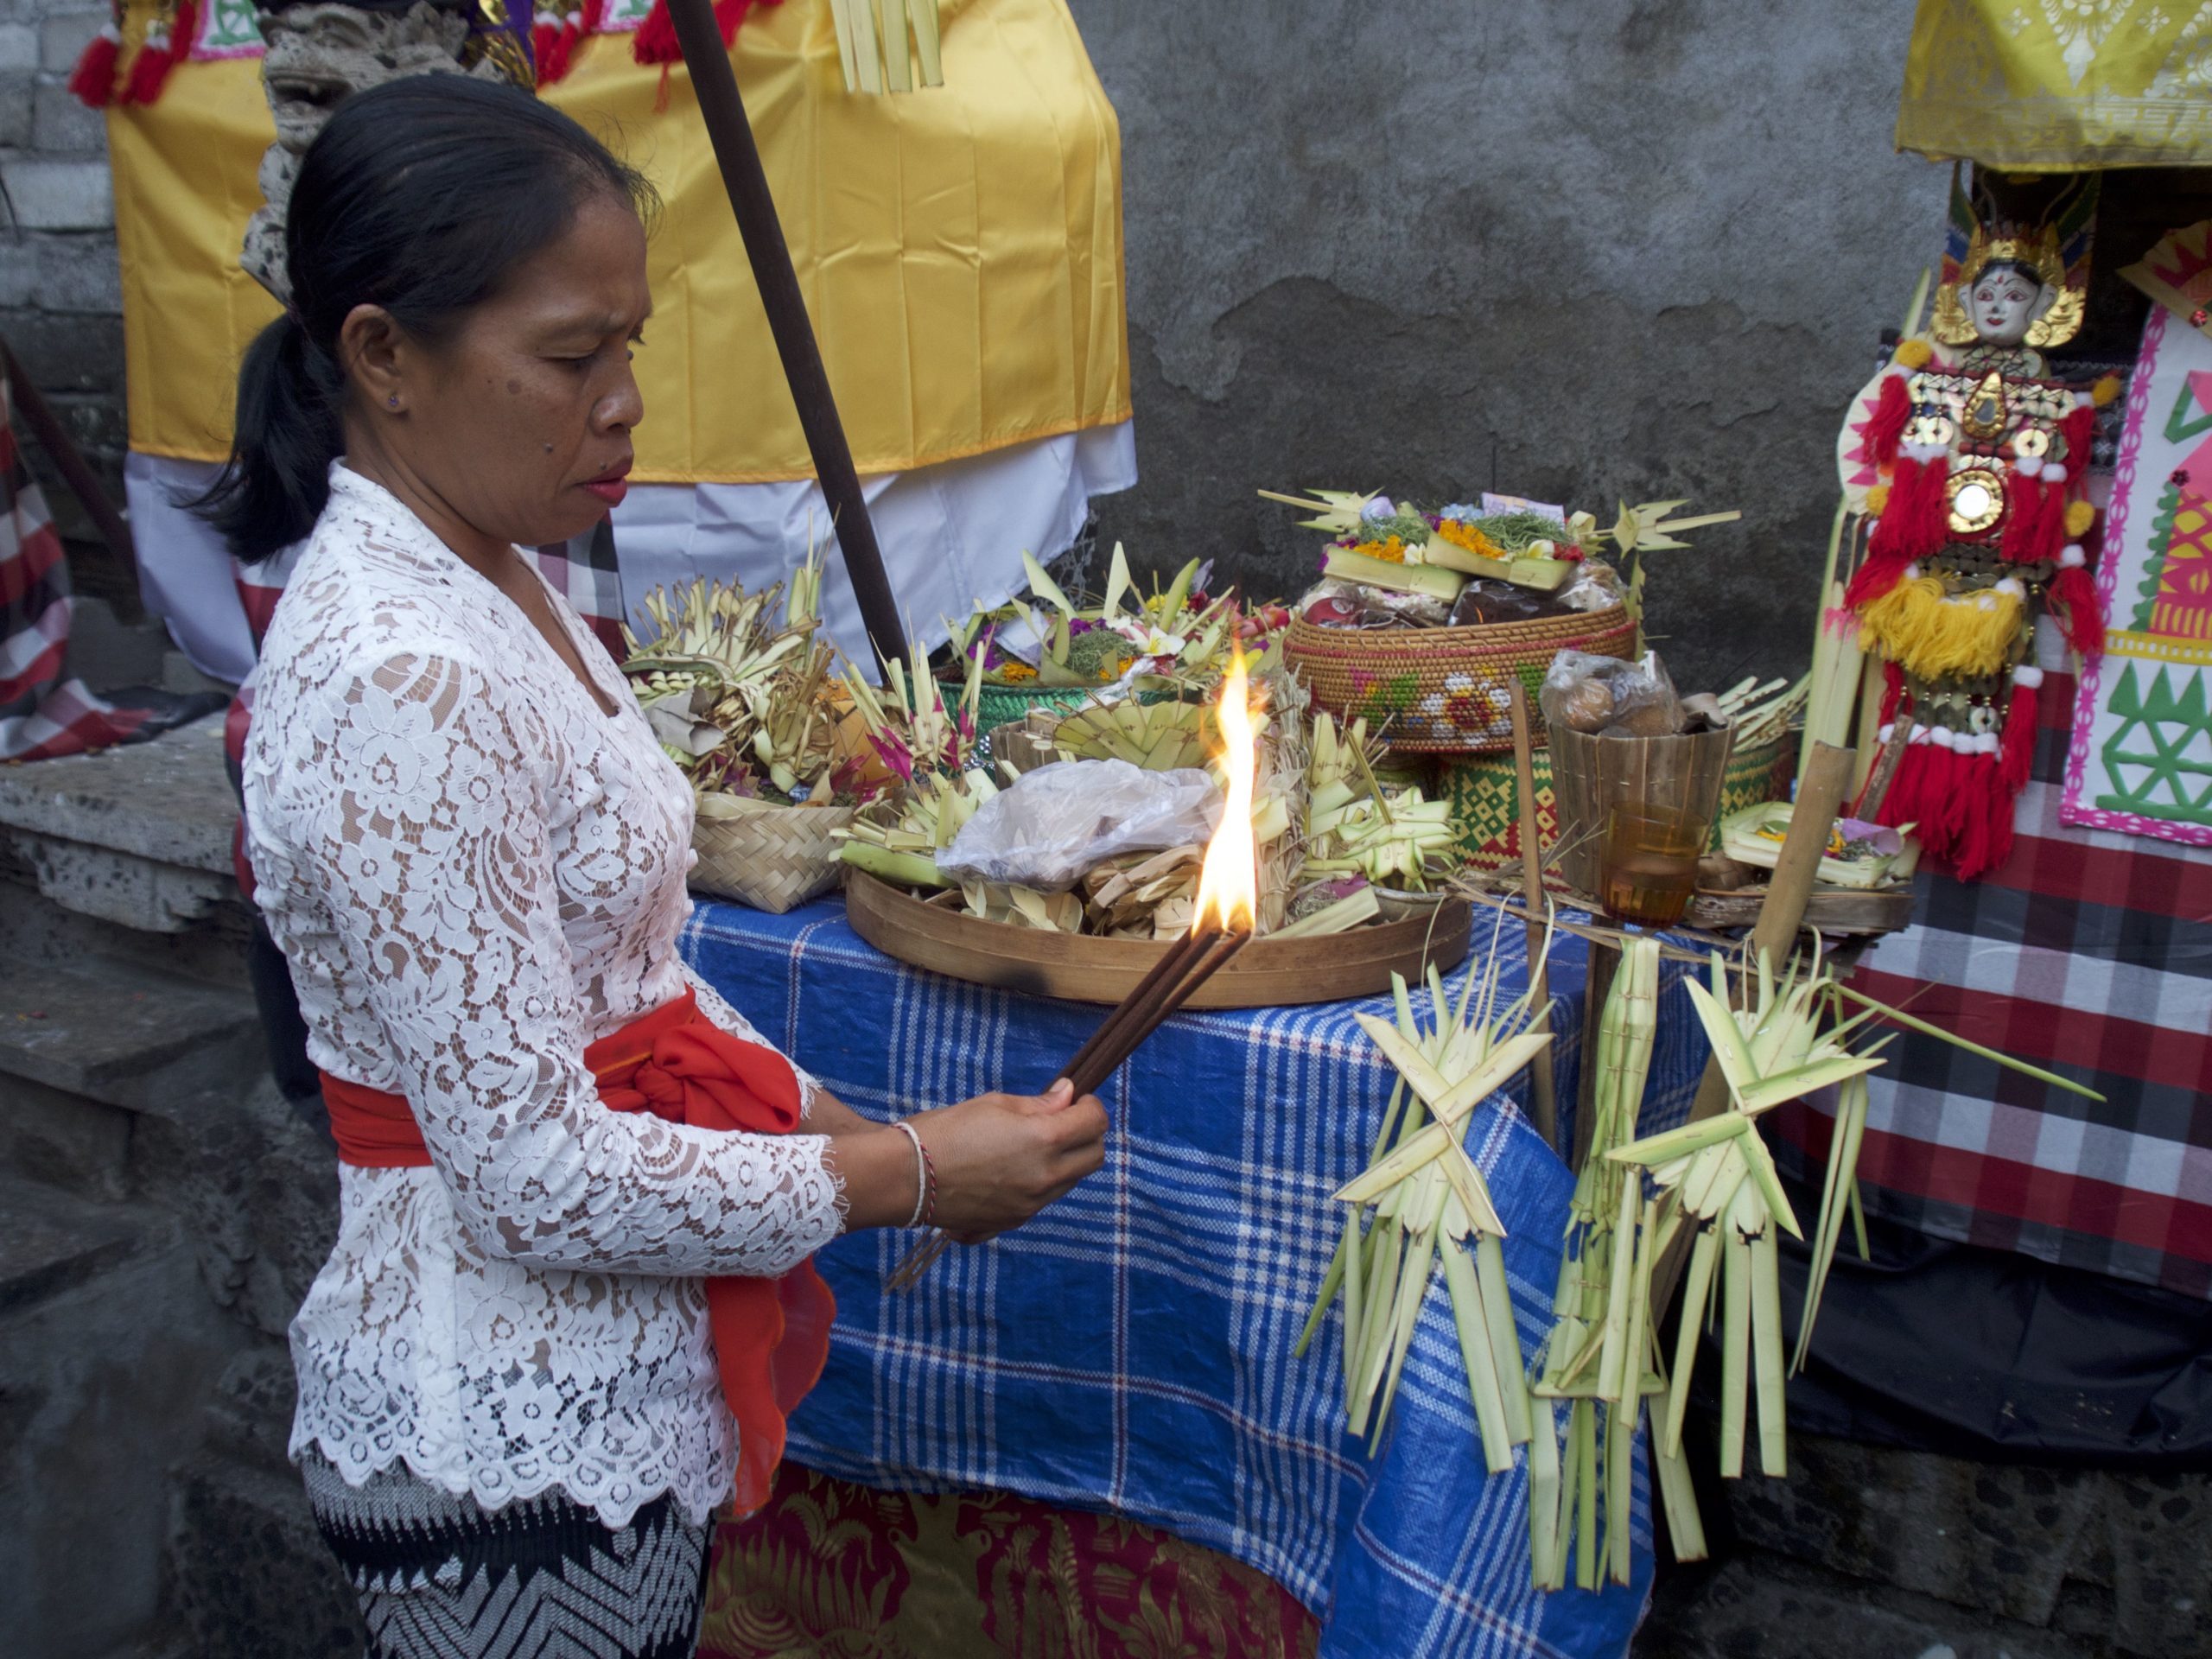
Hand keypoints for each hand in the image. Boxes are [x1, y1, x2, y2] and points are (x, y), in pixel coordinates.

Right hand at [909, 1080, 1107, 1242]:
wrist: (905, 1177)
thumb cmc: (945, 1132)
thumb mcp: (994, 1105)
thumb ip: (1039, 1104)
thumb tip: (1067, 1096)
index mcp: (1043, 1141)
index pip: (1095, 1123)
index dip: (1091, 1106)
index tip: (1077, 1100)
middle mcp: (1045, 1178)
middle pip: (1094, 1157)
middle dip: (1088, 1135)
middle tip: (1064, 1120)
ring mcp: (1031, 1205)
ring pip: (1071, 1180)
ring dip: (1066, 1160)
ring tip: (1033, 1144)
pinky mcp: (1013, 1221)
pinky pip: (1044, 1200)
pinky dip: (1042, 1182)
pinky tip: (1013, 1168)